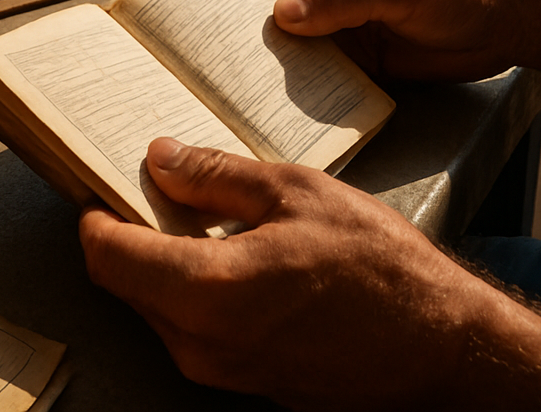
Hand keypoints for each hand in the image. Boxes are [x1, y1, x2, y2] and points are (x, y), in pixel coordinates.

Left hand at [79, 139, 540, 410]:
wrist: (444, 351)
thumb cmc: (384, 272)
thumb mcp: (299, 193)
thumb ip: (219, 178)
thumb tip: (163, 159)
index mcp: (207, 290)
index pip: (107, 256)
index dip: (96, 214)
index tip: (101, 182)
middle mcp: (201, 343)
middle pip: (126, 282)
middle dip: (130, 232)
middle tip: (151, 185)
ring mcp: (221, 369)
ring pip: (158, 307)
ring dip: (163, 261)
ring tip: (199, 214)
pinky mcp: (242, 380)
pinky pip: (193, 328)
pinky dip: (194, 289)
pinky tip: (231, 254)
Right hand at [253, 0, 532, 80]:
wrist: (514, 19)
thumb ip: (340, 0)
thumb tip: (282, 14)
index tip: (220, 15)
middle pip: (283, 1)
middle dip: (259, 26)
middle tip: (225, 55)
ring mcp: (348, 17)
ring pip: (300, 37)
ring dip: (282, 58)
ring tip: (246, 82)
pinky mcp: (363, 53)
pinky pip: (325, 67)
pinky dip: (308, 80)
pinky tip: (286, 97)